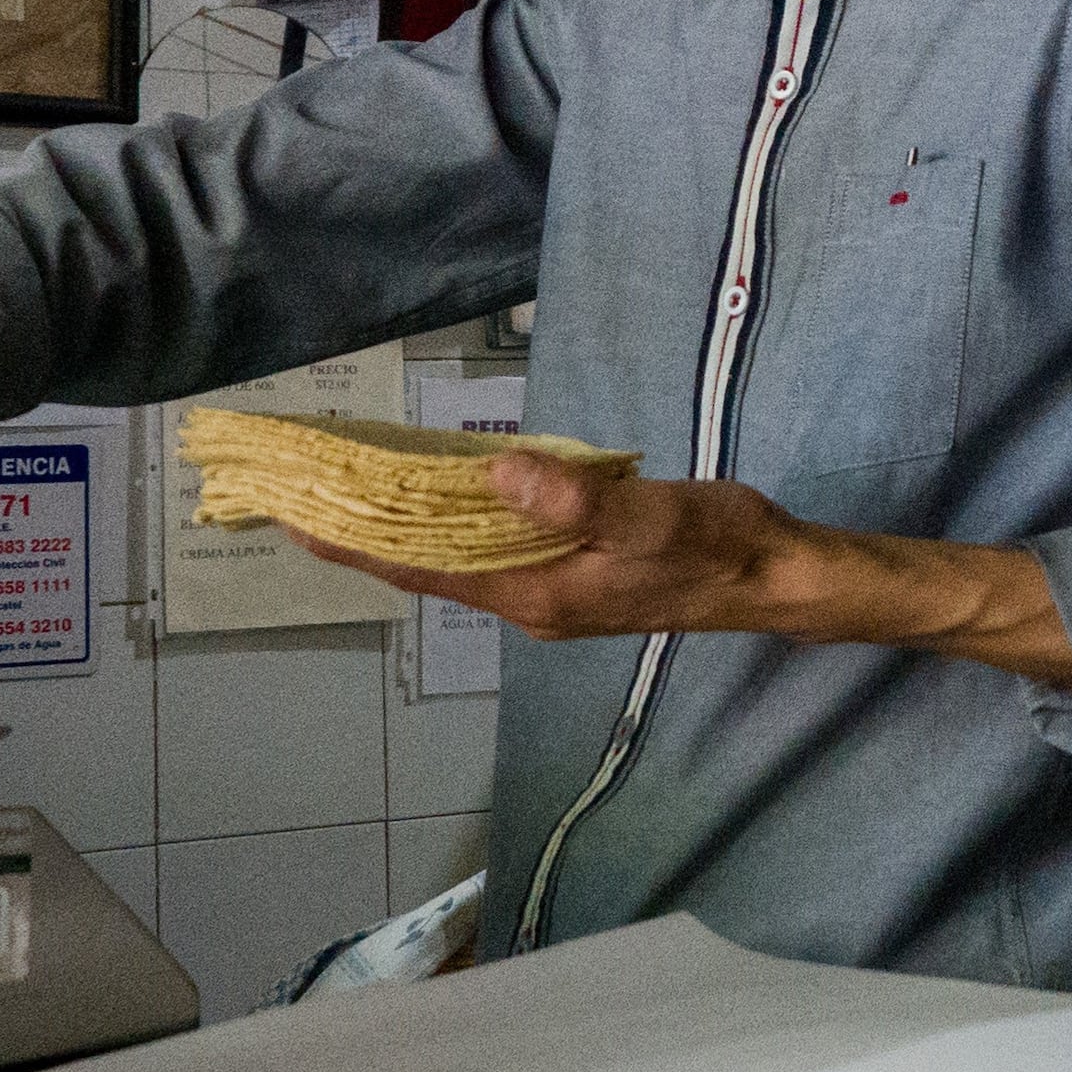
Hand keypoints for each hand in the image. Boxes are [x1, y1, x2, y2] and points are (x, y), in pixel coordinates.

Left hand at [304, 447, 1071, 689]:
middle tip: (305, 491)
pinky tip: (450, 490)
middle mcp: (532, 600)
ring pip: (462, 557)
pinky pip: (498, 546)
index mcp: (536, 593)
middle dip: (367, 532)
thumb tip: (500, 471)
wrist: (778, 579)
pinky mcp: (578, 572)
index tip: (293, 519)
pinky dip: (460, 519)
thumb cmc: (718, 546)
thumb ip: (577, 497)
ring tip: (357, 487)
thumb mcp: (652, 515)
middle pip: (430, 564)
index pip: (424, 566)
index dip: (356, 543)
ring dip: (410, 526)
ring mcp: (554, 590)